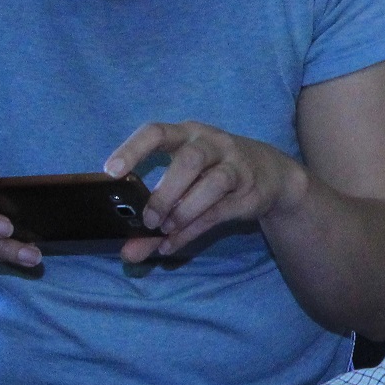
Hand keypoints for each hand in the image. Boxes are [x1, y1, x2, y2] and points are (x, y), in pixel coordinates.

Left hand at [106, 123, 309, 261]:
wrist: (272, 174)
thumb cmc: (214, 172)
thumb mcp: (184, 183)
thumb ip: (154, 215)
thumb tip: (128, 252)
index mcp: (187, 134)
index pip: (157, 132)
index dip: (133, 149)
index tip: (111, 171)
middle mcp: (212, 143)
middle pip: (189, 160)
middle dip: (165, 192)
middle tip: (148, 220)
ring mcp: (235, 165)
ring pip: (212, 183)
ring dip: (184, 210)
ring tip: (165, 229)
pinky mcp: (249, 191)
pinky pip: (219, 211)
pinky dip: (193, 230)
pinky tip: (173, 243)